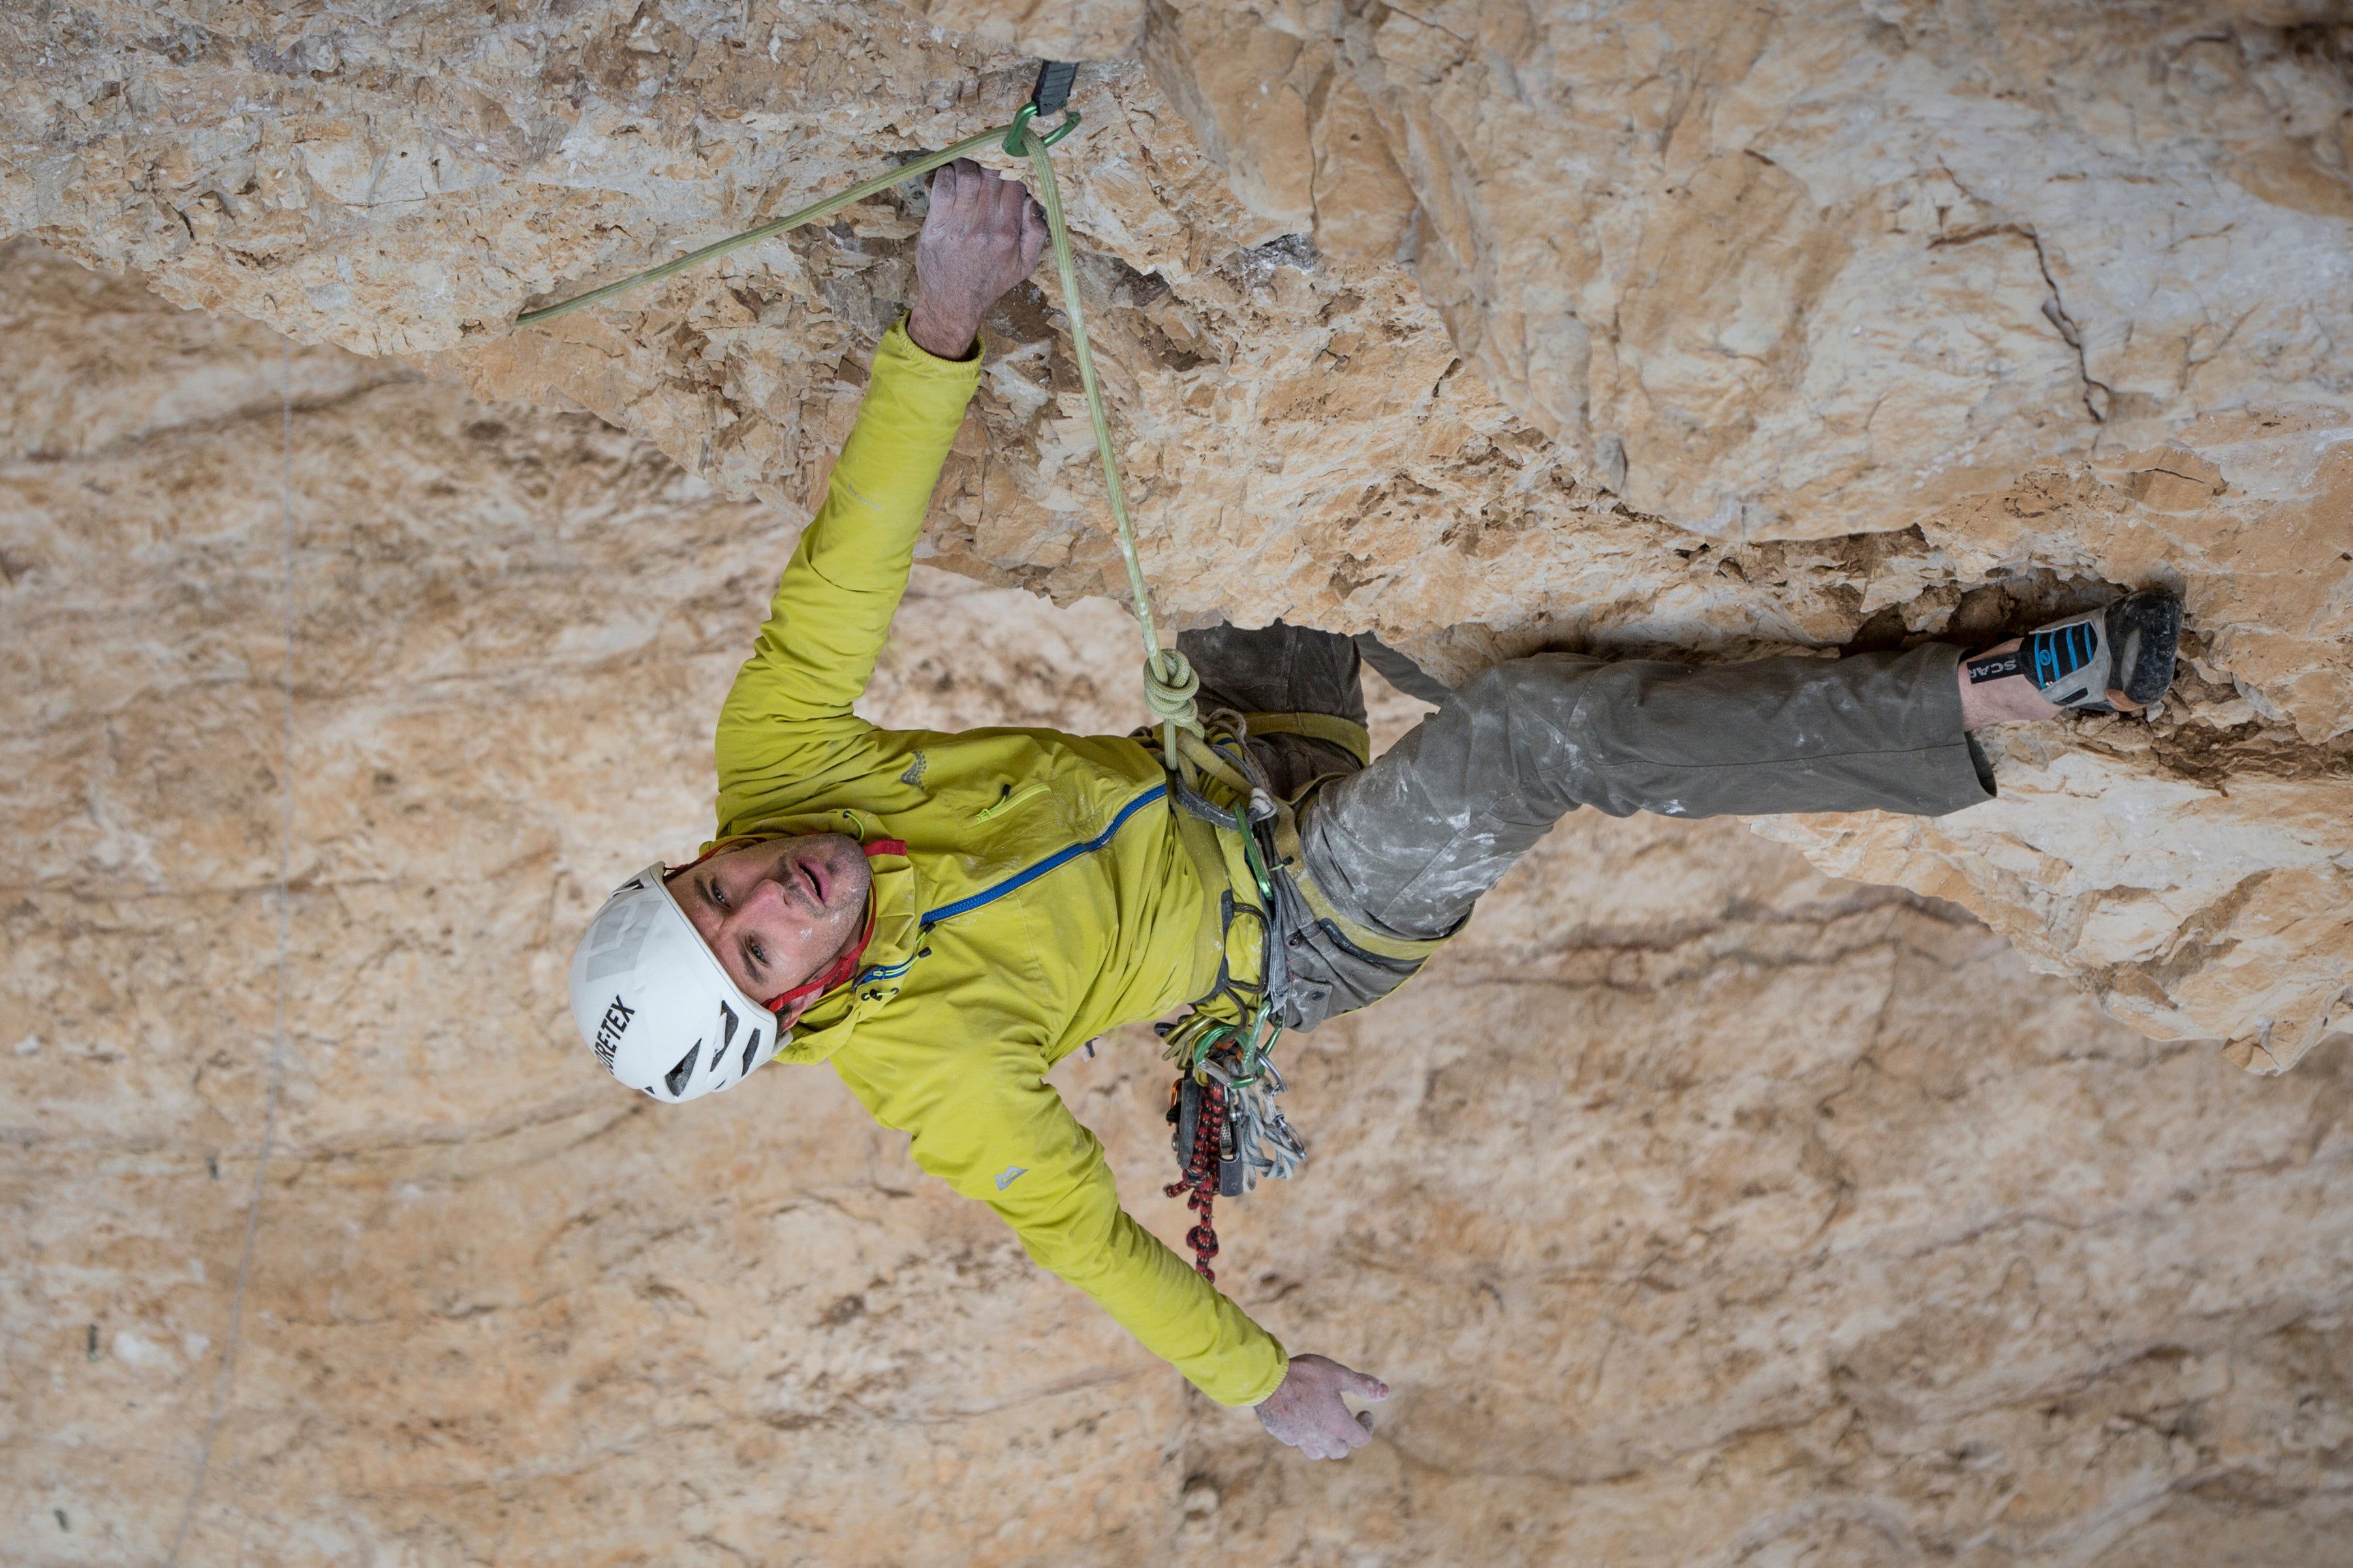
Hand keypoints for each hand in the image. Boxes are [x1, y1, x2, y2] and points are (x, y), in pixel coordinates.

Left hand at [905, 158, 1047, 359]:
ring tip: (967, 170)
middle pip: (991, 177)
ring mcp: (958, 227)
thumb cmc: (989, 282)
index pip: (1014, 187)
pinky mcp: (935, 226)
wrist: (952, 303)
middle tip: (984, 173)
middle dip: (989, 169)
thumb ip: (1036, 234)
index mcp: (1007, 236)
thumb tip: (1033, 202)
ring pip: (967, 176)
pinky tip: (949, 177)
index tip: (1003, 181)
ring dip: (967, 166)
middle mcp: (984, 230)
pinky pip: (941, 187)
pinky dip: (946, 174)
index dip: (1010, 178)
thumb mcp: (1024, 266)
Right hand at [1253, 1354, 1389, 1459]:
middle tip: (1346, 1420)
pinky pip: (1298, 1442)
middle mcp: (1320, 1437)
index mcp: (1337, 1425)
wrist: (1265, 1380)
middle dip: (1347, 1438)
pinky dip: (1305, 1435)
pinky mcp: (1283, 1435)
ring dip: (1326, 1443)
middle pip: (1340, 1451)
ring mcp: (1299, 1439)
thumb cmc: (1304, 1375)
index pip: (1361, 1439)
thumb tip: (1386, 1392)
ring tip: (1325, 1424)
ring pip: (1318, 1452)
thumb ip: (1362, 1384)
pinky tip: (1301, 1417)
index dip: (1367, 1426)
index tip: (1365, 1412)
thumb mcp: (1337, 1374)